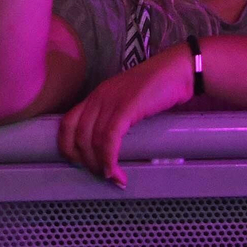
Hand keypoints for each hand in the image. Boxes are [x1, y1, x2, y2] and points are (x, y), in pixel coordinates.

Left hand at [58, 43, 192, 187]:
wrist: (179, 69)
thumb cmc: (158, 85)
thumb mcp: (128, 99)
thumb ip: (115, 116)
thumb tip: (108, 145)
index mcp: (96, 95)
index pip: (67, 124)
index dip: (68, 148)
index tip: (81, 163)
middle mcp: (99, 97)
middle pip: (77, 136)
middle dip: (86, 162)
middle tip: (101, 174)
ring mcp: (112, 101)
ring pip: (92, 140)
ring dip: (99, 165)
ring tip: (112, 177)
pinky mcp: (127, 107)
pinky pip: (109, 138)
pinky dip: (109, 158)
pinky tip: (115, 170)